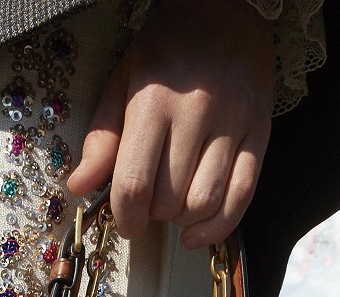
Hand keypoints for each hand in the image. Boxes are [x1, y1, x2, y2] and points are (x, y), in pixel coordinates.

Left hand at [67, 0, 279, 250]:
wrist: (226, 7)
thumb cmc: (167, 48)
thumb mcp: (123, 80)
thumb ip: (102, 136)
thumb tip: (79, 187)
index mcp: (153, 102)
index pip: (134, 185)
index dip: (125, 218)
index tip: (125, 222)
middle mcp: (195, 114)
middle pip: (168, 200)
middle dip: (153, 214)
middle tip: (151, 199)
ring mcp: (233, 124)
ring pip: (204, 203)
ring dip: (182, 219)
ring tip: (174, 203)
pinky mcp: (260, 132)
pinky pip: (242, 196)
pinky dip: (218, 226)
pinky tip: (197, 232)